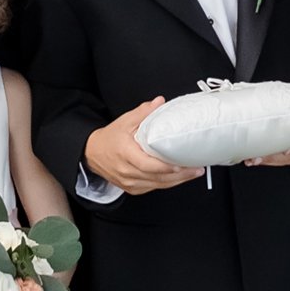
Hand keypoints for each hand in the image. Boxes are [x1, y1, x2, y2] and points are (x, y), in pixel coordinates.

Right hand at [82, 98, 201, 194]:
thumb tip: (160, 101)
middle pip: (156, 178)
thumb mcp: (124, 121)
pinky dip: (167, 184)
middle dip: (179, 175)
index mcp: (125, 154)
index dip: (165, 167)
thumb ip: (143, 112)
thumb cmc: (110, 138)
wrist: (92, 154)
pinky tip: (180, 178)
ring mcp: (129, 182)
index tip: (182, 164)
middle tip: (197, 168)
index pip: (147, 165)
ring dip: (177, 181)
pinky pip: (152, 188)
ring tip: (194, 173)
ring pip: (157, 185)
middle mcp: (127, 171)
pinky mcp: (132, 189)